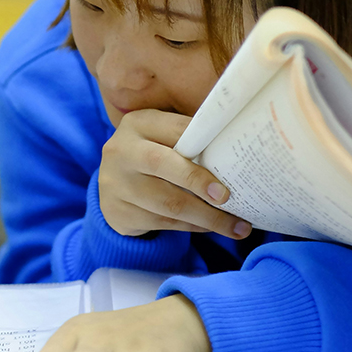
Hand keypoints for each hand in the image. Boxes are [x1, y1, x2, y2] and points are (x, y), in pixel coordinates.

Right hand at [99, 109, 250, 239]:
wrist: (112, 186)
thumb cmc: (152, 156)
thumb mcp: (162, 138)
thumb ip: (190, 140)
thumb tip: (238, 150)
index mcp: (138, 124)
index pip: (176, 129)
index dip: (204, 143)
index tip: (232, 160)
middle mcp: (121, 151)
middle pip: (162, 164)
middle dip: (199, 181)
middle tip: (227, 198)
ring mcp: (116, 184)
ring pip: (167, 203)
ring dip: (207, 217)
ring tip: (237, 227)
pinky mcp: (118, 213)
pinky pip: (163, 223)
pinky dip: (192, 226)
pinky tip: (210, 227)